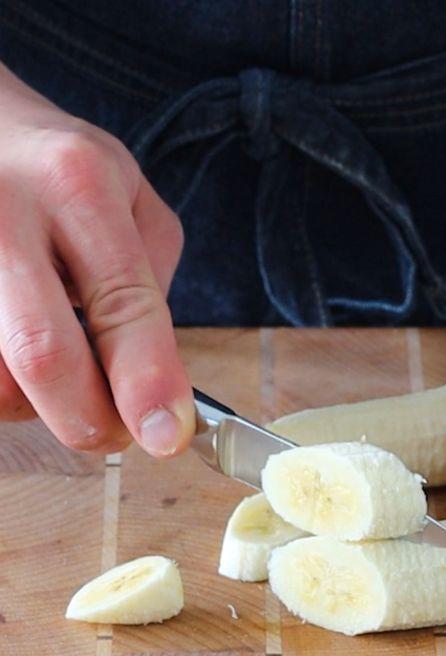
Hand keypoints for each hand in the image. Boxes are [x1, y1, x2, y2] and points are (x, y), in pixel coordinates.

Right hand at [0, 66, 192, 455]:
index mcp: (78, 184)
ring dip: (34, 400)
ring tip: (55, 359)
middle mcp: (4, 212)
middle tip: (114, 432)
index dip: (147, 380)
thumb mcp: (126, 191)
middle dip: (88, 416)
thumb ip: (149, 275)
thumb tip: (151, 376)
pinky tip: (14, 348)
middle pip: (43, 352)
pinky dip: (4, 384)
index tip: (165, 435)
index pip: (122, 302)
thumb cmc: (54, 167)